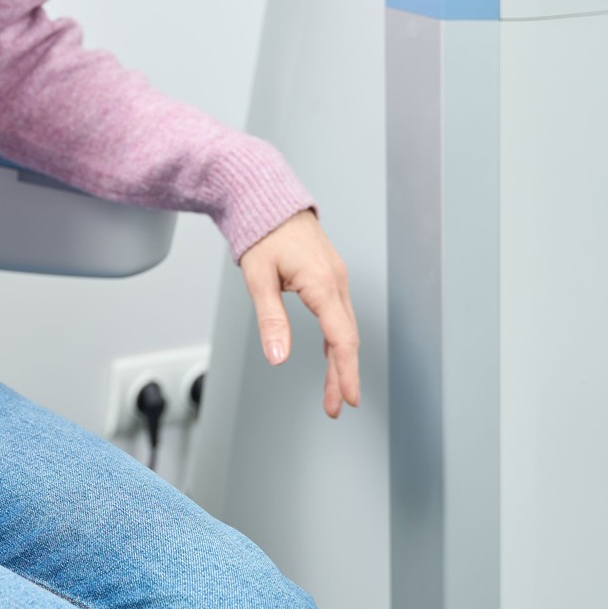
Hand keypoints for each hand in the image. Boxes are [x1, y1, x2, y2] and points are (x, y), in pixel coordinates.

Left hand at [237, 208, 361, 417]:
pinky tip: (329, 357)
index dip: (346, 372)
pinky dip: (336, 341)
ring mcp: (336, 279)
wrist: (269, 201)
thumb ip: (271, 319)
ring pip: (344, 329)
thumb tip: (279, 357)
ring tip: (333, 392)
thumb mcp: (259, 278)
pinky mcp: (329, 277)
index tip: (348, 399)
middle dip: (343, 376)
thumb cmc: (264, 234)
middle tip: (336, 407)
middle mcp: (336, 282)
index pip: (341, 338)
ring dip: (340, 362)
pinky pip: (339, 316)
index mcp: (322, 284)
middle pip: (346, 339)